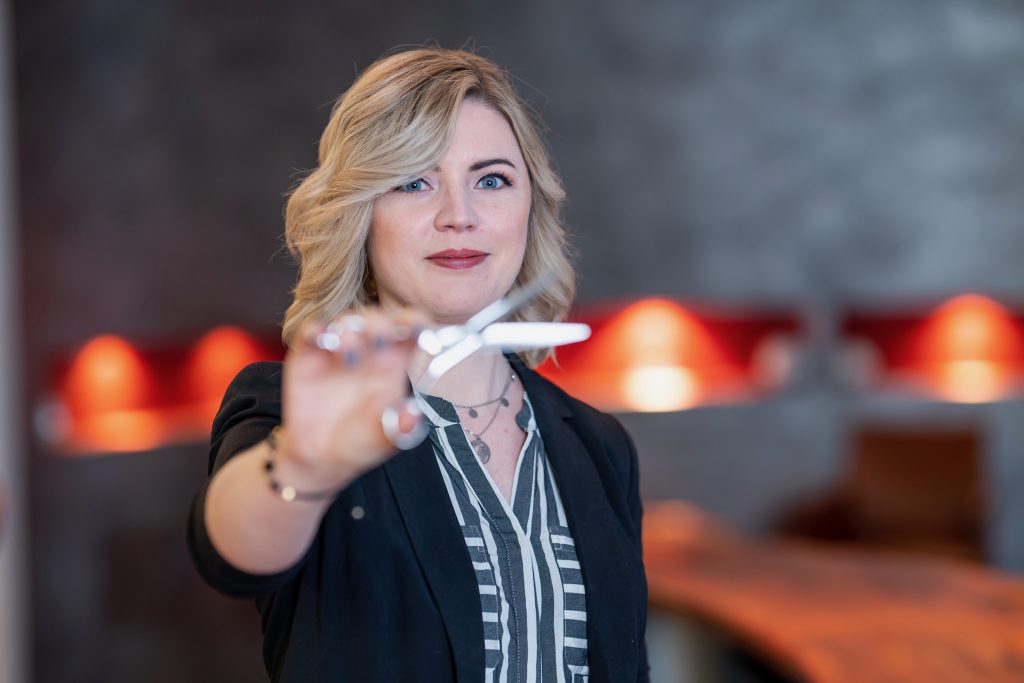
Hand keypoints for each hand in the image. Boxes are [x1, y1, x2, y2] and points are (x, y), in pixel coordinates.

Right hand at [276, 308, 430, 489]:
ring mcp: (337, 350)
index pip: (409, 332)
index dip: (415, 323)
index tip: (418, 329)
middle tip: (381, 340)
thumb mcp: (384, 439)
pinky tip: (321, 339)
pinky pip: (311, 333)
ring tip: (350, 355)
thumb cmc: (360, 442)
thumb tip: (414, 416)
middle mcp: (368, 352)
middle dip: (381, 324)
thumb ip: (400, 428)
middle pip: (378, 320)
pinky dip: (316, 330)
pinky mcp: (308, 356)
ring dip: (350, 330)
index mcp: (393, 364)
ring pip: (346, 322)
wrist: (320, 457)